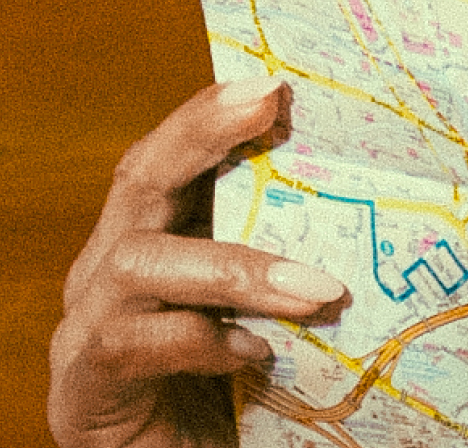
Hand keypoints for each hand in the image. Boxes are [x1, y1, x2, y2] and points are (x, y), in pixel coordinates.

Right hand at [49, 78, 349, 447]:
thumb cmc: (237, 382)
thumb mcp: (270, 299)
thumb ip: (293, 244)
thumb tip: (386, 183)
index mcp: (156, 234)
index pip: (171, 151)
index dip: (212, 111)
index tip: (274, 81)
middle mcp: (109, 266)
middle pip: (138, 178)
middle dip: (201, 135)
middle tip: (268, 105)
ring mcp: (87, 324)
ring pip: (137, 261)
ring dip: (236, 267)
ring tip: (317, 290)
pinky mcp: (81, 387)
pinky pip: (128, 342)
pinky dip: (198, 341)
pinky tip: (254, 353)